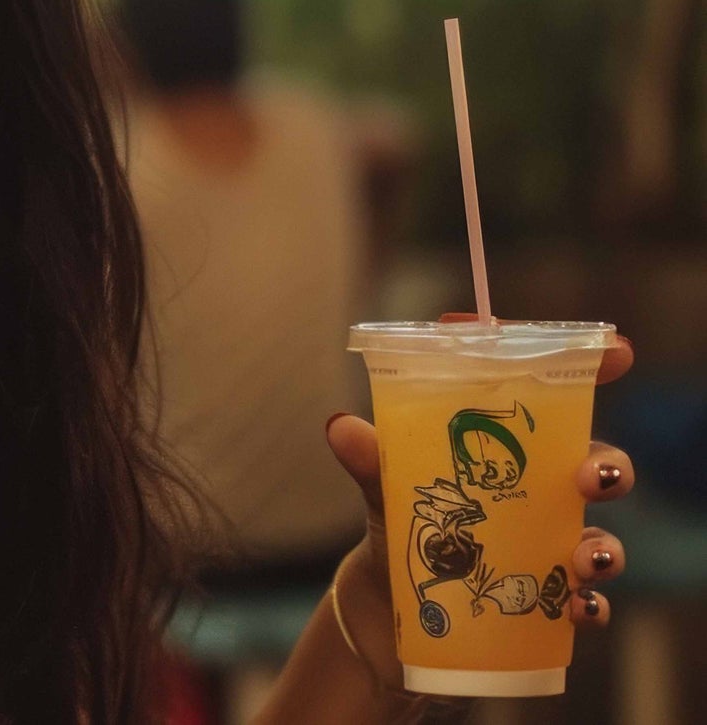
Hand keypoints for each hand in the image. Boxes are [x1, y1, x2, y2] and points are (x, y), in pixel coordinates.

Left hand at [323, 319, 635, 688]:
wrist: (387, 597)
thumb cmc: (401, 516)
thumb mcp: (384, 480)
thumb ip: (370, 455)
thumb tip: (340, 426)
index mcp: (508, 444)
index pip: (558, 398)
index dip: (592, 369)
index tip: (617, 352)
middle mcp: (540, 490)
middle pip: (596, 465)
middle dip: (606, 466)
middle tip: (585, 475)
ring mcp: (549, 544)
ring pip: (600, 538)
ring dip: (604, 546)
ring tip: (580, 556)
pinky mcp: (545, 599)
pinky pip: (586, 602)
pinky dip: (589, 605)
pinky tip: (577, 607)